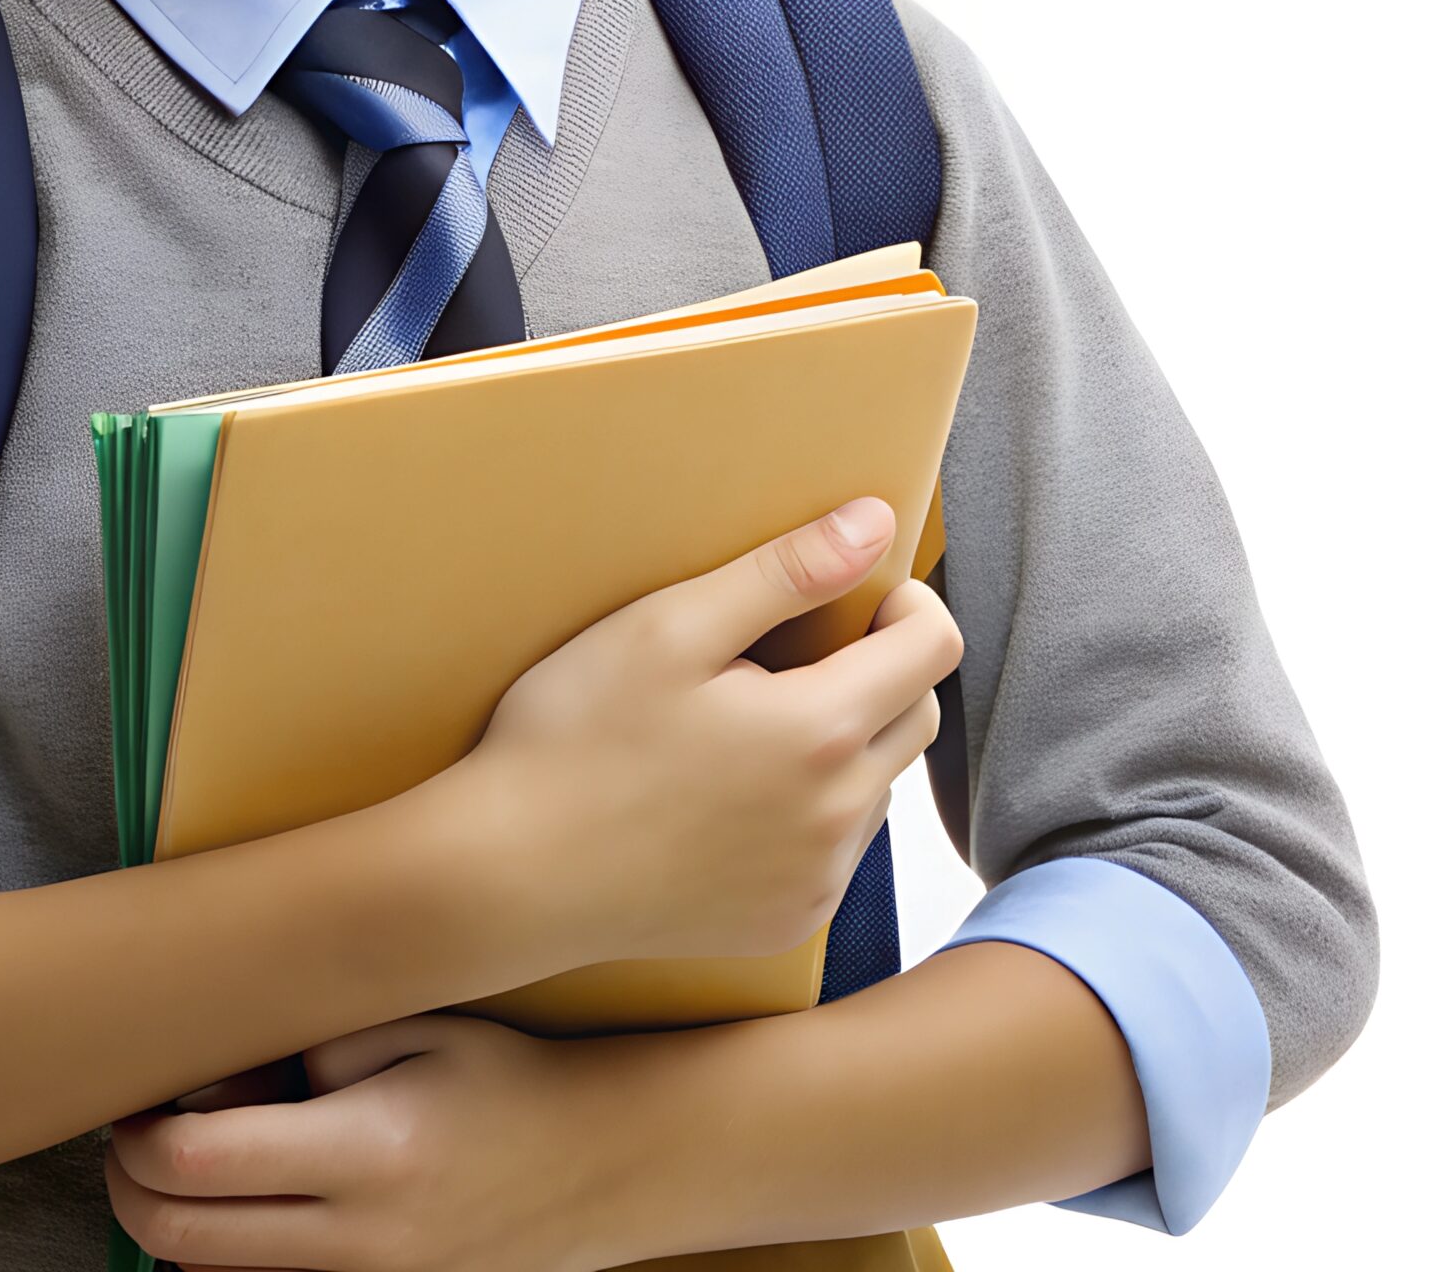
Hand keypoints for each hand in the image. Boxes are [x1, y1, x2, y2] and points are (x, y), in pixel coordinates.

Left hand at [106, 1012, 608, 1271]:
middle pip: (182, 1241)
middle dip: (130, 1190)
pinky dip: (234, 1264)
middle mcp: (360, 1240)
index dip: (139, 1138)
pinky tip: (247, 1212)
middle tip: (130, 1144)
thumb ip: (313, 1043)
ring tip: (189, 1172)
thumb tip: (219, 1083)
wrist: (601, 1168)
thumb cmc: (504, 1082)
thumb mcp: (415, 1027)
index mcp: (365, 1149)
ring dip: (177, 1232)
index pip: (196, 1162)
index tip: (135, 1106)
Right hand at [458, 496, 962, 968]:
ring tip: (746, 719)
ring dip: (844, 741)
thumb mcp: (671, 627)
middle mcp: (839, 816)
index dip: (908, 602)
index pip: (934, 649)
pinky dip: (809, 807)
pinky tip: (729, 790)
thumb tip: (877, 523)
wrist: (511, 875)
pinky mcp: (788, 921)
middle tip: (789, 648)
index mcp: (820, 731)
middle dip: (880, 668)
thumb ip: (785, 573)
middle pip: (918, 716)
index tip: (853, 588)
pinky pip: (835, 849)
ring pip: (876, 784)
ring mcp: (817, 879)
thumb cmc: (577, 735)